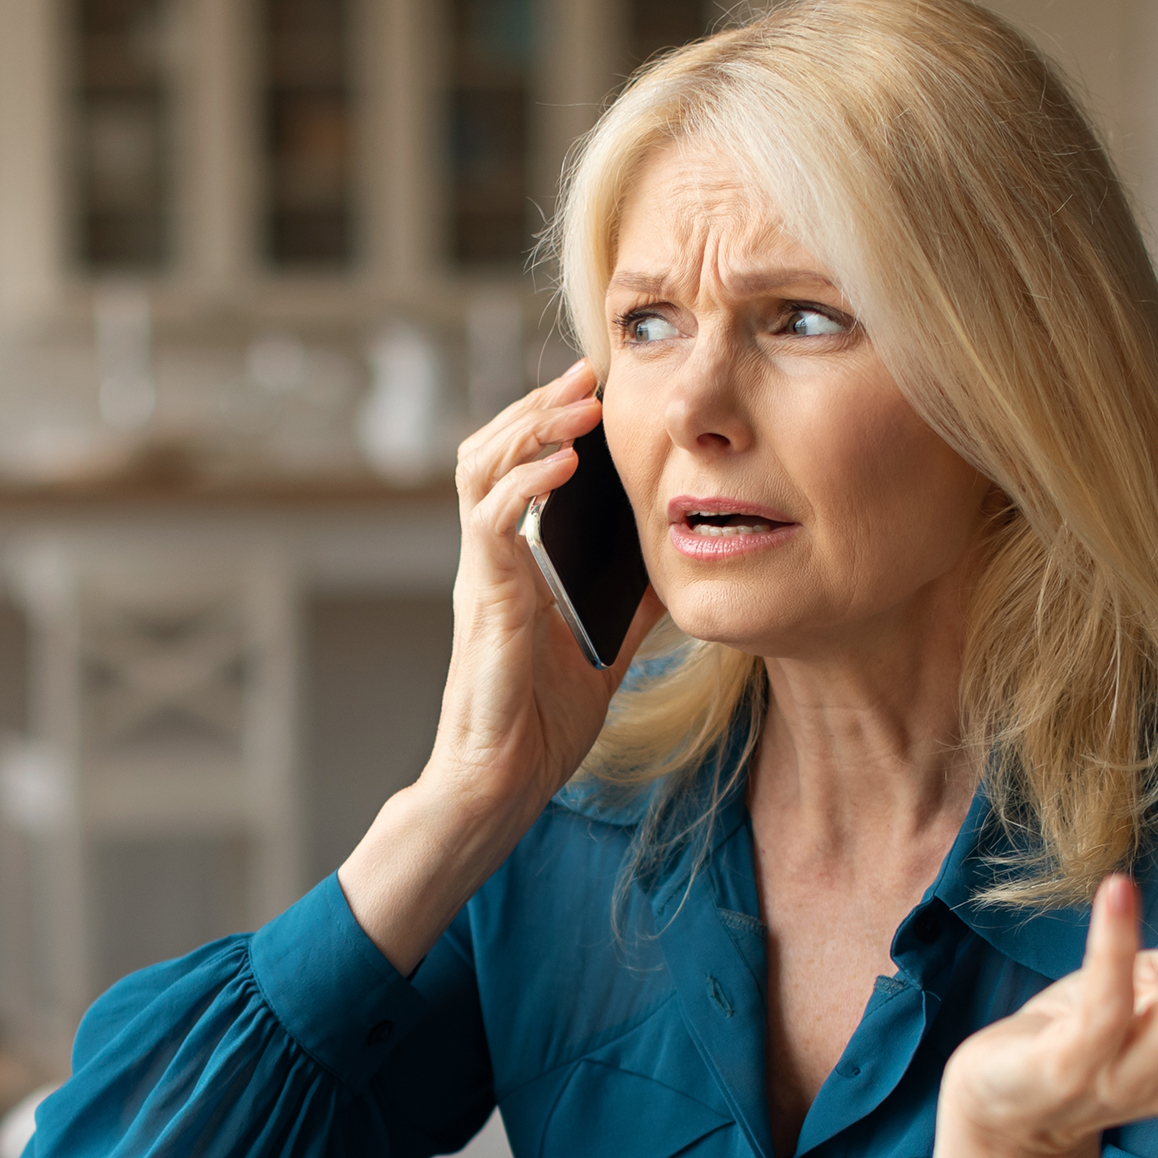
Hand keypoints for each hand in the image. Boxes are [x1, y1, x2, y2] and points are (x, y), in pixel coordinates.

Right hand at [428, 358, 664, 817]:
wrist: (502, 783)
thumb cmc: (541, 724)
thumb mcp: (605, 648)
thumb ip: (629, 605)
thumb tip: (678, 566)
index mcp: (514, 564)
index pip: (518, 468)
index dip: (549, 422)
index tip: (596, 388)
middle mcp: (489, 558)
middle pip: (491, 449)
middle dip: (537, 405)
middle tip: (587, 374)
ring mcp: (482, 574)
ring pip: (479, 468)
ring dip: (527, 427)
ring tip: (574, 403)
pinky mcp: (485, 598)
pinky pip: (492, 521)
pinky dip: (524, 484)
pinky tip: (562, 466)